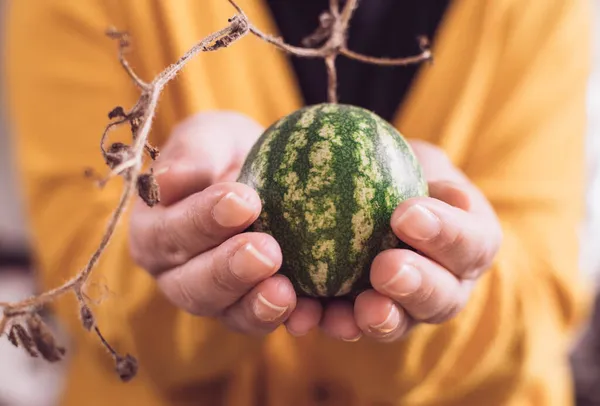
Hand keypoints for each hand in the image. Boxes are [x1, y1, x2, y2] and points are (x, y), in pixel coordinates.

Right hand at [128, 111, 298, 334]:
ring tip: (287, 293)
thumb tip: (168, 180)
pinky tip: (314, 312)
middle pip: (193, 286)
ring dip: (258, 306)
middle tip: (268, 251)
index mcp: (156, 231)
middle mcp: (178, 274)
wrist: (267, 175)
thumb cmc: (228, 154)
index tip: (244, 201)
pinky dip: (293, 319)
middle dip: (229, 271)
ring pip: (229, 314)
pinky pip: (269, 321)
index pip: (170, 232)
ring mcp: (218, 298)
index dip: (203, 221)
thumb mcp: (211, 138)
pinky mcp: (254, 309)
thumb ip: (191, 154)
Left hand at [284, 140, 502, 341]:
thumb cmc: (404, 172)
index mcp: (470, 246)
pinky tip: (305, 315)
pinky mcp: (360, 317)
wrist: (372, 196)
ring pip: (398, 323)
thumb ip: (429, 170)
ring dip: (378, 319)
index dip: (446, 235)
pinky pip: (346, 325)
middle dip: (416, 287)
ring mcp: (404, 308)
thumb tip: (437, 181)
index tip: (407, 214)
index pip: (471, 243)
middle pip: (440, 299)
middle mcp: (444, 287)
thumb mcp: (422, 160)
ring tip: (356, 309)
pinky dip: (327, 322)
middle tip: (385, 267)